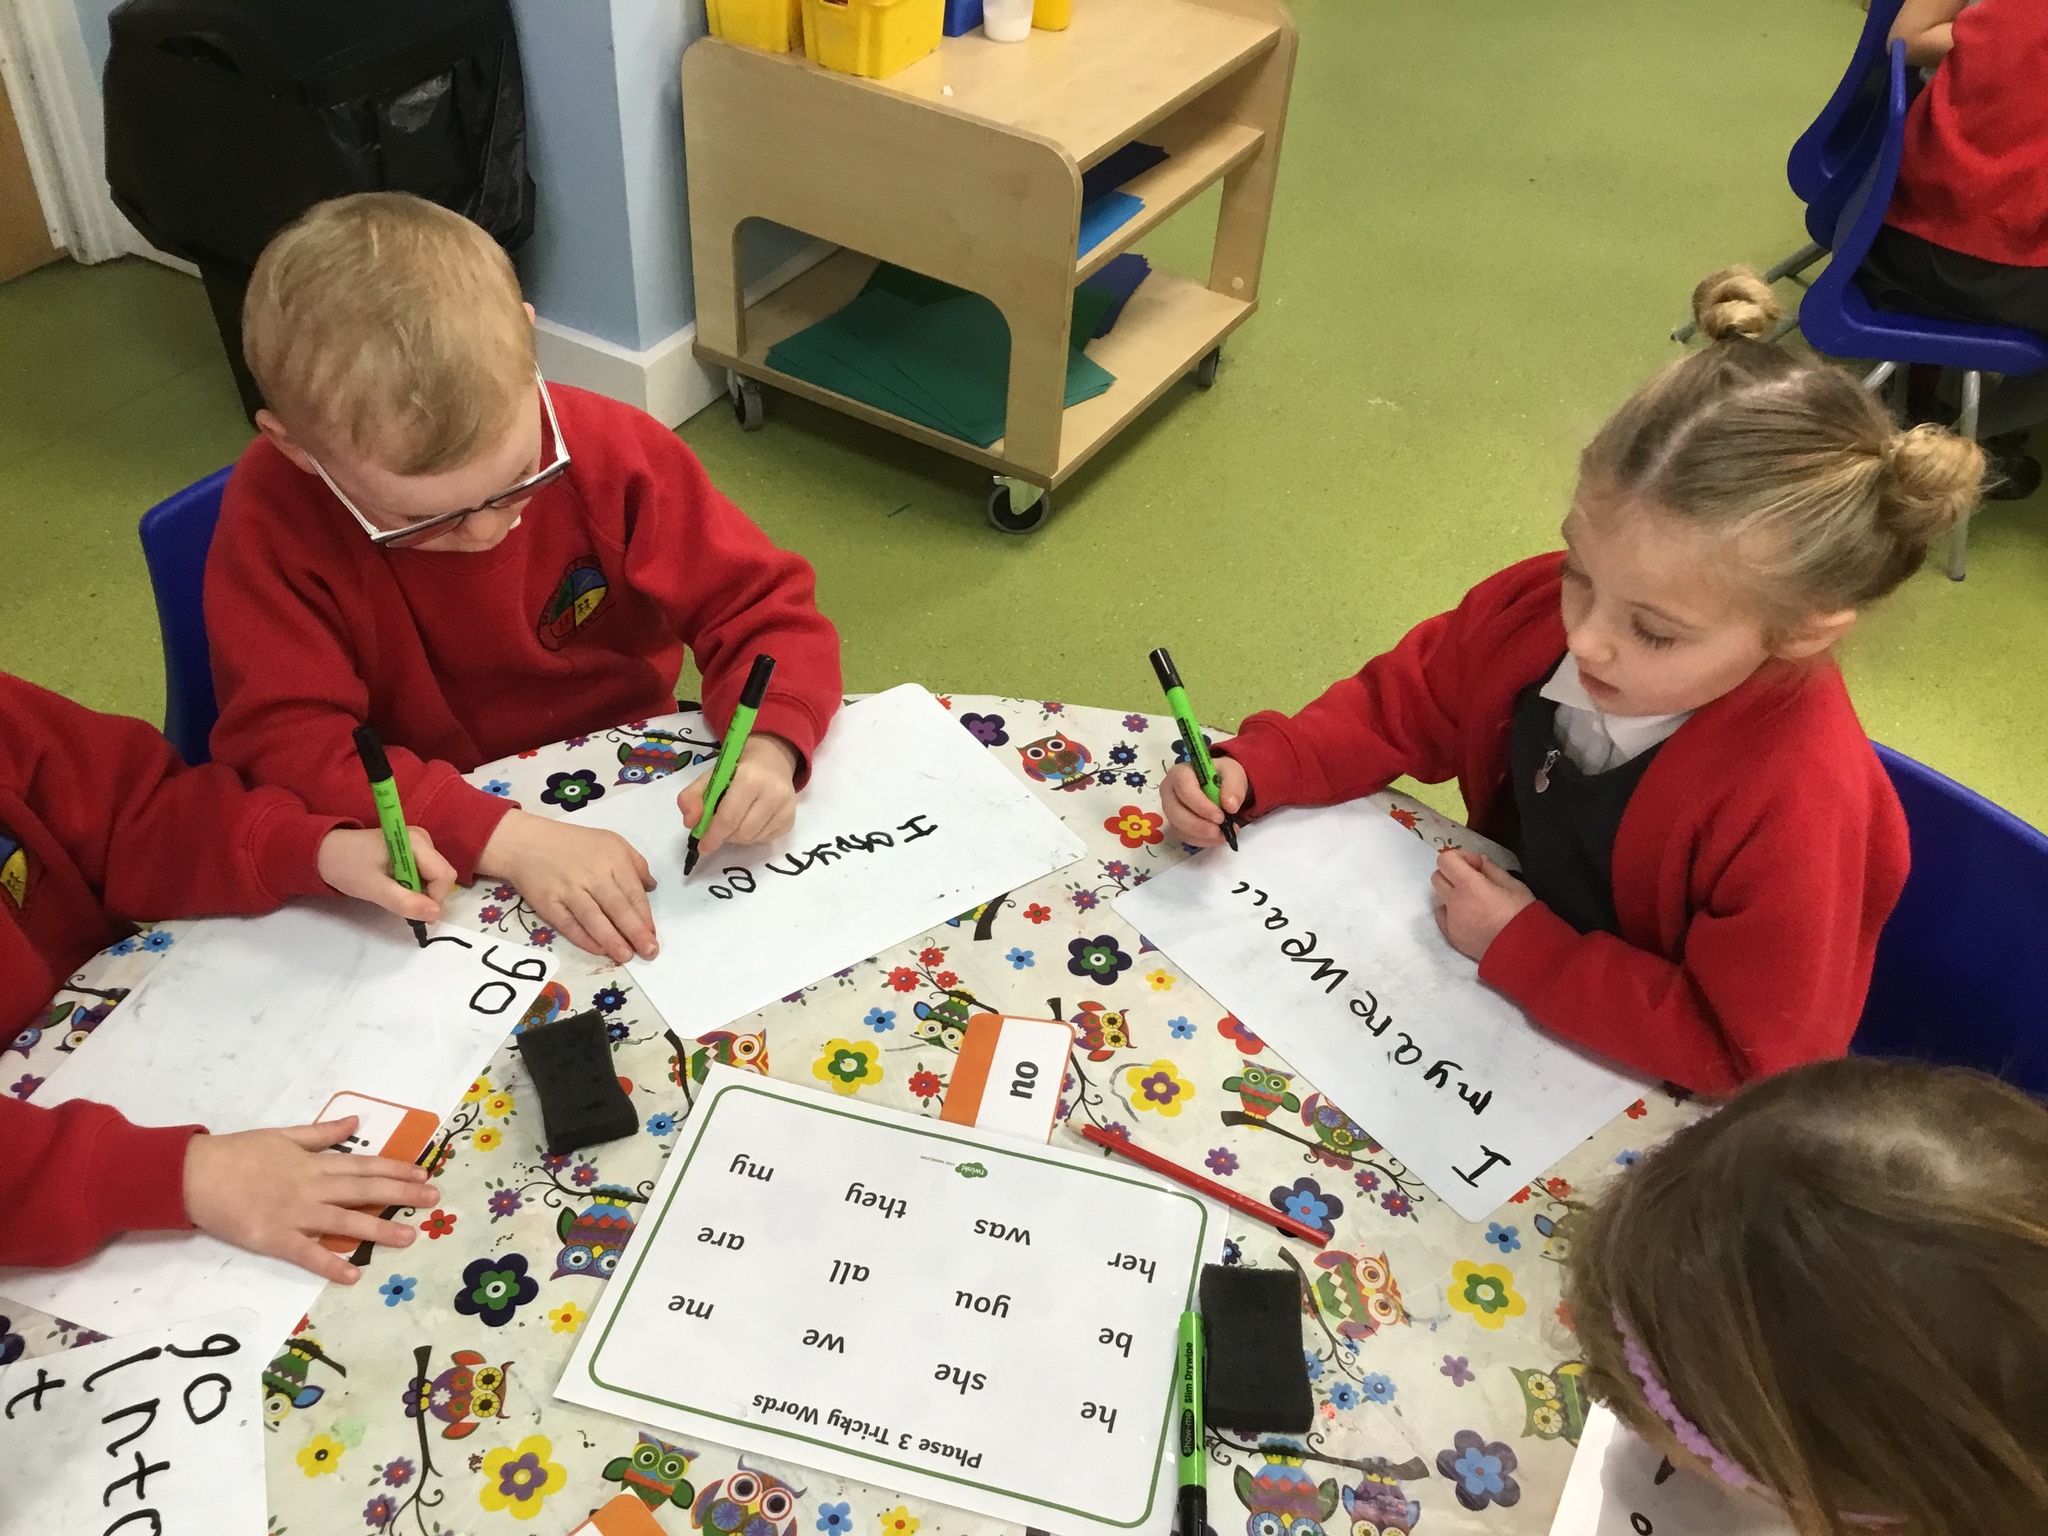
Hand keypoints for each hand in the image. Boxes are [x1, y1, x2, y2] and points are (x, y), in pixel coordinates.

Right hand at [183, 1117, 437, 1284]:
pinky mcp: (274, 1238)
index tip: (423, 1175)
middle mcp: (312, 1187)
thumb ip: (322, 1133)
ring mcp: (295, 1214)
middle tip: (433, 1201)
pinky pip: (308, 1253)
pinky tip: (354, 1274)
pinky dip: (331, 1263)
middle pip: (364, 1191)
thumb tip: (355, 1122)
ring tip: (408, 1237)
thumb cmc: (238, 1153)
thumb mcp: (284, 1135)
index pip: (364, 1166)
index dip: (395, 1170)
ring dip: (378, 1230)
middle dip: (401, 1195)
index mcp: (314, 1163)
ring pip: (344, 1222)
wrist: (194, 1175)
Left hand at [317, 826, 454, 922]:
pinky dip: (415, 885)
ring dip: (421, 892)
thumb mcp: (374, 889)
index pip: (443, 875)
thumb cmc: (347, 867)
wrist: (323, 852)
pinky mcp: (412, 848)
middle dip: (429, 896)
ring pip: (435, 875)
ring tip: (396, 896)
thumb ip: (405, 902)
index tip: (417, 915)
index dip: (435, 898)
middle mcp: (422, 838)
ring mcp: (418, 842)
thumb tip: (435, 915)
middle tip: (404, 907)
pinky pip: (426, 872)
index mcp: (416, 841)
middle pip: (442, 874)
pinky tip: (397, 887)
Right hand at [476, 808, 657, 963]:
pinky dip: (585, 939)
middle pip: (618, 908)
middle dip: (636, 933)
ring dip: (613, 941)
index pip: (634, 893)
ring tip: (626, 956)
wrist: (526, 843)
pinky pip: (570, 925)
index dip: (645, 917)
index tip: (653, 935)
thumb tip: (651, 887)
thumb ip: (635, 863)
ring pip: (595, 919)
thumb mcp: (611, 842)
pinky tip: (599, 950)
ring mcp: (569, 890)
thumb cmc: (574, 843)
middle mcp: (593, 875)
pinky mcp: (549, 904)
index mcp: (613, 859)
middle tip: (649, 952)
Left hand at [677, 733, 799, 859]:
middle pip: (741, 833)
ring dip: (737, 836)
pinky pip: (765, 840)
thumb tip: (690, 823)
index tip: (702, 847)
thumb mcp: (712, 775)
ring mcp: (786, 808)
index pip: (729, 817)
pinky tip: (751, 819)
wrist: (772, 759)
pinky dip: (752, 836)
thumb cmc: (738, 767)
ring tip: (736, 820)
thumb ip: (693, 796)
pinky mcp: (790, 820)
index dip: (713, 836)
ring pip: (752, 839)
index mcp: (750, 778)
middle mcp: (773, 794)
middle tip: (718, 828)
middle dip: (725, 835)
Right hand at [1160, 758, 1247, 846]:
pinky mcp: (1175, 824)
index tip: (1220, 817)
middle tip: (1221, 831)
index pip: (1184, 789)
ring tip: (1224, 834)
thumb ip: (1234, 786)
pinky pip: (1184, 837)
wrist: (1218, 786)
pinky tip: (1217, 837)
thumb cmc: (1221, 776)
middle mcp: (1169, 792)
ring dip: (1202, 835)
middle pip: (1175, 812)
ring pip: (1179, 828)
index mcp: (1179, 773)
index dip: (1200, 805)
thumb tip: (1230, 807)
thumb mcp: (1233, 773)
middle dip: (1199, 825)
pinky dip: (1202, 841)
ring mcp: (1170, 810)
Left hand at [1430, 848, 1536, 960]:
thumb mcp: (1513, 884)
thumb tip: (1478, 861)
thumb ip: (1491, 869)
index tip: (1476, 866)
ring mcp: (1451, 921)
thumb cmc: (1522, 914)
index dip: (1460, 857)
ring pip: (1439, 898)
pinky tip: (1470, 917)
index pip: (1445, 860)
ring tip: (1474, 902)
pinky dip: (1452, 913)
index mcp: (1469, 885)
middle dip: (1452, 874)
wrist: (1523, 951)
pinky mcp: (1452, 937)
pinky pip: (1443, 918)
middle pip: (1437, 877)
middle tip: (1473, 880)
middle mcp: (1454, 902)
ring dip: (1451, 894)